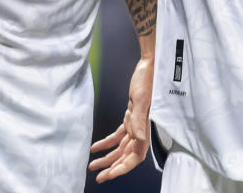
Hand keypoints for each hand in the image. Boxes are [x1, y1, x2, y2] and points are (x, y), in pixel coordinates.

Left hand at [88, 56, 152, 181]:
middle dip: (113, 167)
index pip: (135, 156)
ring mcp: (135, 123)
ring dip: (108, 157)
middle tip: (99, 176)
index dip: (123, 167)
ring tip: (93, 165)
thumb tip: (137, 138)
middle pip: (126, 155)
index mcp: (144, 128)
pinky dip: (107, 142)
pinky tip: (95, 147)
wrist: (149, 66)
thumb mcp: (141, 99)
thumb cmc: (148, 80)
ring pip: (120, 147)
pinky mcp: (130, 116)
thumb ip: (139, 119)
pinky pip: (118, 135)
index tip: (110, 174)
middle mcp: (140, 129)